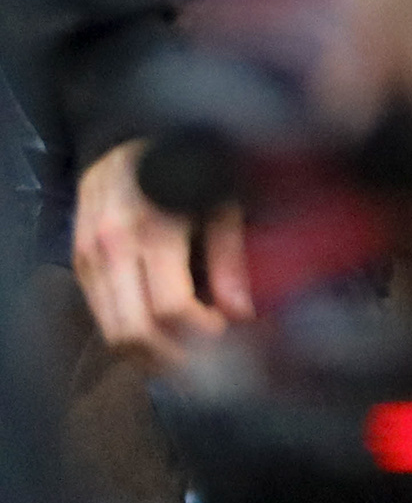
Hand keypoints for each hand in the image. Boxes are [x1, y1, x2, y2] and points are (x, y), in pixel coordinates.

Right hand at [73, 136, 250, 367]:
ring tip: (193, 366)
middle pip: (134, 334)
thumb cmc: (188, 159)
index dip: (204, 336)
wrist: (129, 130)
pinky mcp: (78, 263)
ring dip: (152, 359)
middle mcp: (111, 249)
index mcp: (153, 229)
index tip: (235, 341)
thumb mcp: (223, 197)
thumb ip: (230, 257)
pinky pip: (102, 317)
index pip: (171, 308)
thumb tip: (242, 313)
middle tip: (215, 371)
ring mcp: (87, 259)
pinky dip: (132, 340)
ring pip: (112, 334)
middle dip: (177, 363)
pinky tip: (164, 343)